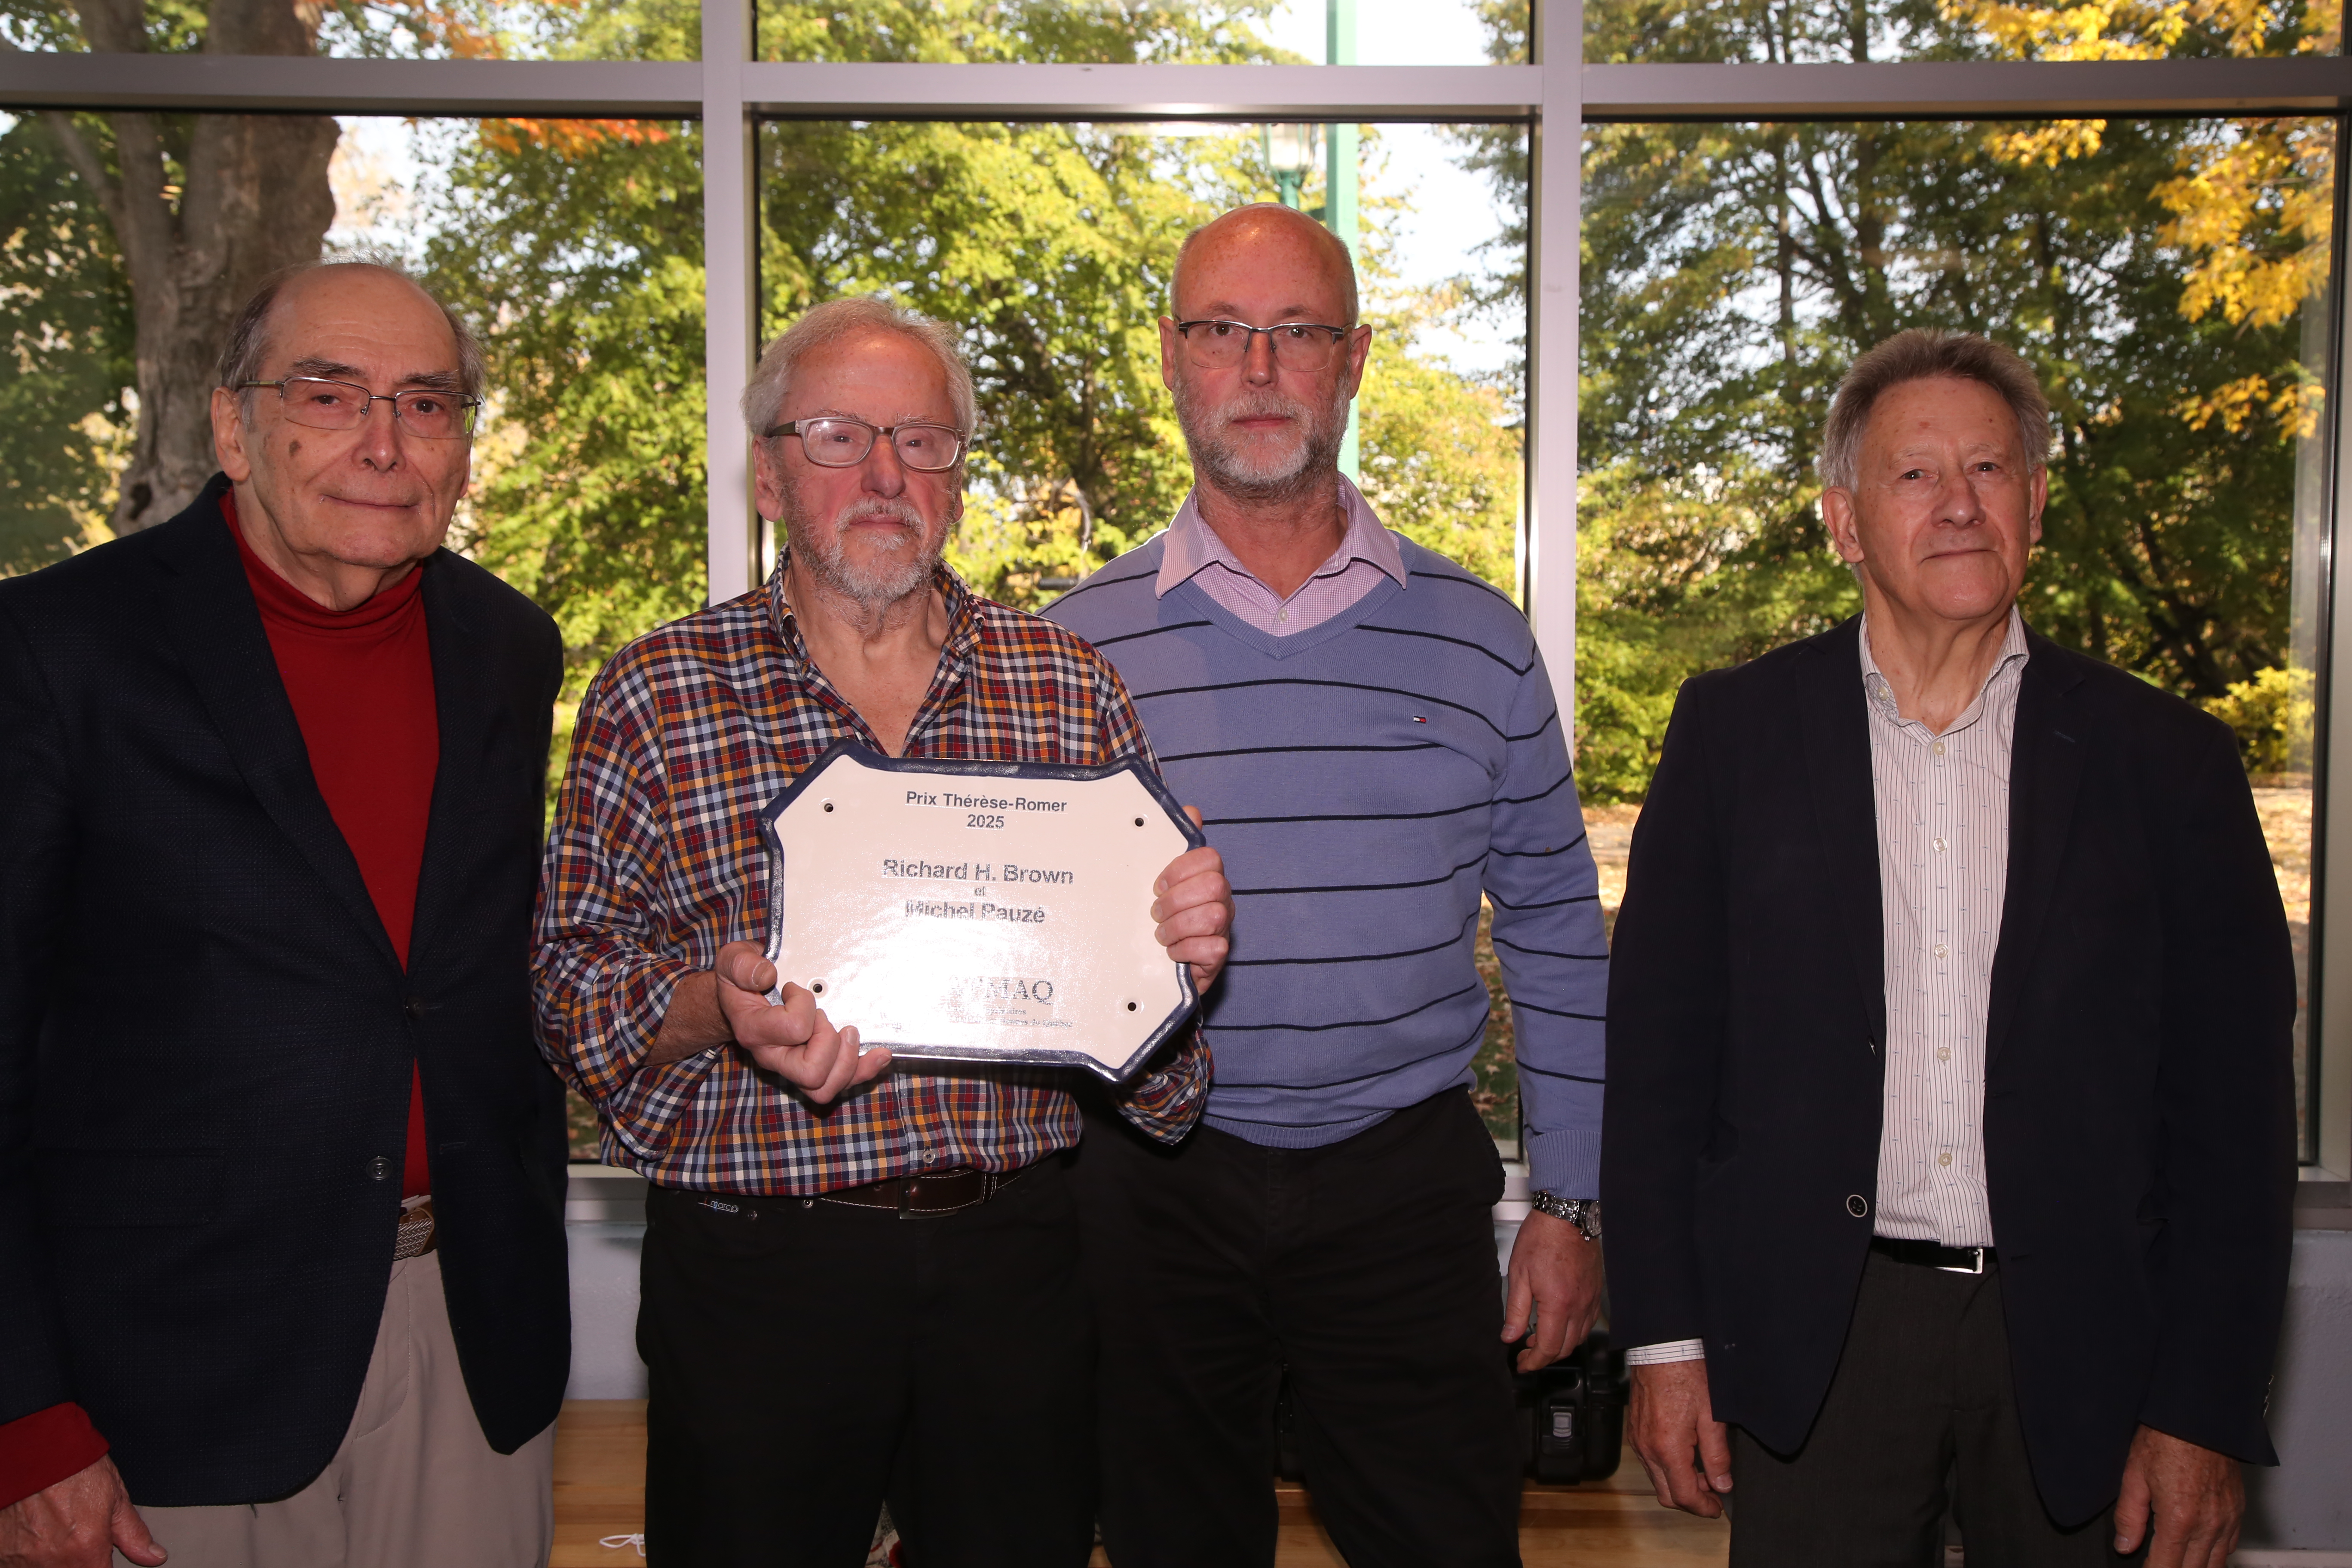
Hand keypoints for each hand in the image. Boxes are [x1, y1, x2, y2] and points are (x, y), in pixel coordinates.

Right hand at [0, 1456, 163, 1567]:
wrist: (35, 1449)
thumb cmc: (74, 1466)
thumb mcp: (115, 1495)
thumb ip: (132, 1533)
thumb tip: (154, 1556)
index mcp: (85, 1548)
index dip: (103, 1562)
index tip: (101, 1552)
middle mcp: (52, 1559)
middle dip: (79, 1558)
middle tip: (77, 1530)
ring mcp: (23, 1558)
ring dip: (52, 1555)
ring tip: (55, 1526)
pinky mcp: (2, 1552)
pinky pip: (18, 1563)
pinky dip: (29, 1552)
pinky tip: (35, 1530)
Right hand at [711, 940, 891, 1103]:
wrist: (739, 998)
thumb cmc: (740, 980)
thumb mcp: (734, 962)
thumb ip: (743, 965)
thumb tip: (766, 975)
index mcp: (755, 1031)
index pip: (794, 1029)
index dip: (804, 1005)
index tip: (794, 989)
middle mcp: (773, 1056)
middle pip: (812, 1074)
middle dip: (830, 1042)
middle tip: (826, 1018)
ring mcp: (792, 1066)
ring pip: (826, 1087)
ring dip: (848, 1061)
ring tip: (850, 1033)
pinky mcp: (812, 1066)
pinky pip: (841, 1082)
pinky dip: (865, 1070)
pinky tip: (880, 1055)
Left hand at [1153, 809, 1231, 992]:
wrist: (1163, 967)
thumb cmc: (1165, 919)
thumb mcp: (1164, 881)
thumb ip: (1175, 844)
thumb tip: (1192, 811)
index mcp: (1208, 876)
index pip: (1209, 857)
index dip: (1180, 868)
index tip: (1157, 884)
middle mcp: (1221, 899)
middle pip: (1213, 885)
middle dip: (1176, 900)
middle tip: (1156, 913)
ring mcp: (1223, 927)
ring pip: (1213, 915)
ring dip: (1178, 926)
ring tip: (1161, 935)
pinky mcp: (1220, 956)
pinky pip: (1213, 948)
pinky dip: (1187, 950)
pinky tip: (1174, 953)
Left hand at [1502, 1209, 1603, 1370]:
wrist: (1566, 1215)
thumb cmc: (1543, 1238)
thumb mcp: (1519, 1274)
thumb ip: (1514, 1310)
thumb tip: (1509, 1335)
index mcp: (1558, 1304)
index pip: (1548, 1347)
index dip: (1533, 1362)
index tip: (1522, 1364)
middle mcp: (1578, 1305)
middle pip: (1566, 1348)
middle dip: (1545, 1357)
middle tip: (1527, 1354)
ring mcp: (1590, 1299)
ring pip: (1579, 1337)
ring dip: (1560, 1346)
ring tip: (1539, 1340)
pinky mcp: (1595, 1292)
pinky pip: (1588, 1322)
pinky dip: (1574, 1331)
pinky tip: (1560, 1324)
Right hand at [1628, 1358, 1733, 1517]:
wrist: (1662, 1347)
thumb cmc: (1687, 1373)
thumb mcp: (1712, 1417)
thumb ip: (1718, 1455)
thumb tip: (1723, 1484)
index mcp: (1668, 1448)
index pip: (1685, 1495)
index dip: (1704, 1508)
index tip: (1718, 1508)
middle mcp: (1647, 1448)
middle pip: (1667, 1494)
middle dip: (1691, 1500)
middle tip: (1713, 1493)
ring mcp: (1638, 1440)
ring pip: (1657, 1479)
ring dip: (1679, 1483)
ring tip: (1703, 1472)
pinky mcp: (1634, 1430)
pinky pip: (1649, 1461)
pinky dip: (1667, 1468)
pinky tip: (1685, 1455)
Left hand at [2113, 1424, 2241, 1566]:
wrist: (2198, 1417)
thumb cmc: (2166, 1439)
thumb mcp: (2133, 1475)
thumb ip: (2129, 1516)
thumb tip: (2124, 1545)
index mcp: (2178, 1519)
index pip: (2166, 1566)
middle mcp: (2208, 1524)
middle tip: (2158, 1565)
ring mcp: (2227, 1519)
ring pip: (2216, 1564)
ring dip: (2196, 1567)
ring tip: (2178, 1563)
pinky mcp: (2238, 1511)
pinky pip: (2230, 1546)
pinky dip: (2216, 1556)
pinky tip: (2201, 1553)